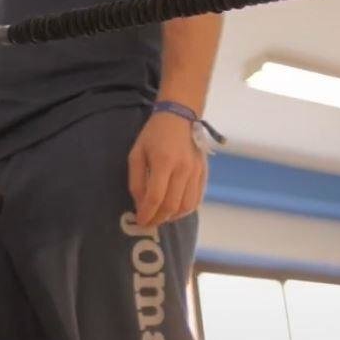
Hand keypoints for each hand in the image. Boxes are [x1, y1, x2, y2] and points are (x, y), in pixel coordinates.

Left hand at [128, 112, 206, 227]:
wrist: (180, 117)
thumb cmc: (153, 135)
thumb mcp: (136, 154)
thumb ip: (136, 180)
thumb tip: (140, 205)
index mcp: (164, 162)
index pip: (156, 197)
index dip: (147, 213)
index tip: (140, 221)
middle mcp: (183, 169)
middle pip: (172, 205)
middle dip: (158, 219)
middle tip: (148, 223)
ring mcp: (196, 172)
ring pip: (187, 206)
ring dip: (172, 217)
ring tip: (160, 217)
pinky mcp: (203, 173)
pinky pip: (197, 199)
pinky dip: (185, 210)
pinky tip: (174, 210)